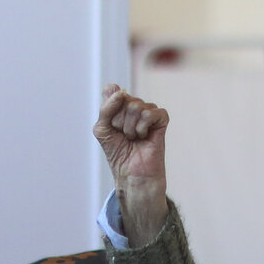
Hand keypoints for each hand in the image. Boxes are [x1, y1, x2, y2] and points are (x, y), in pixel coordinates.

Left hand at [93, 86, 168, 242]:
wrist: (131, 173)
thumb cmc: (117, 152)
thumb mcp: (102, 129)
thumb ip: (106, 108)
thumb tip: (120, 91)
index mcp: (120, 104)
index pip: (112, 90)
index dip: (110, 107)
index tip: (111, 125)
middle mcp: (135, 105)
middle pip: (124, 99)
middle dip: (119, 122)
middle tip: (124, 136)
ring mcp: (149, 111)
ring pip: (136, 106)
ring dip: (130, 128)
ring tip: (133, 138)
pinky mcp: (161, 119)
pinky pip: (150, 113)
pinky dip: (142, 128)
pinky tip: (144, 136)